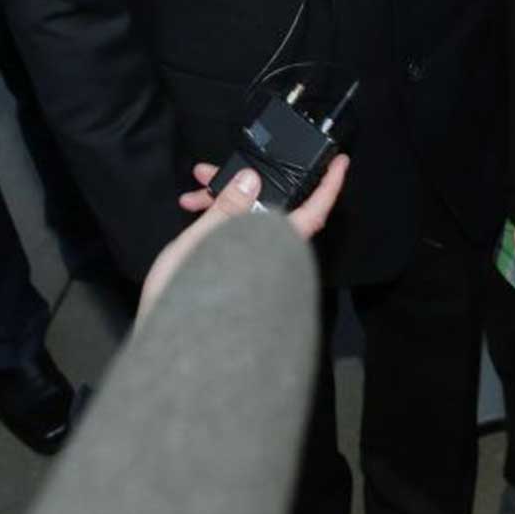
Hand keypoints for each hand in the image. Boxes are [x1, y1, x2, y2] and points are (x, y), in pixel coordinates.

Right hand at [138, 155, 349, 316]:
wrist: (175, 350)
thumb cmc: (187, 301)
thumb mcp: (202, 245)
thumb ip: (228, 210)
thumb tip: (251, 179)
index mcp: (273, 249)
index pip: (313, 213)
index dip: (329, 187)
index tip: (340, 163)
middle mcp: (271, 256)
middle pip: (271, 208)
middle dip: (242, 182)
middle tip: (211, 170)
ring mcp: (256, 264)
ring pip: (248, 218)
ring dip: (222, 199)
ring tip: (192, 192)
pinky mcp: (240, 271)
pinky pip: (236, 235)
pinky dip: (217, 220)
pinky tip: (191, 211)